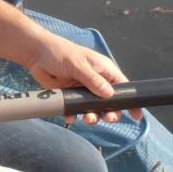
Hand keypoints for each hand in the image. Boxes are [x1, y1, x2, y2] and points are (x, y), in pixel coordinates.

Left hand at [25, 35, 142, 124]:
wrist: (35, 54)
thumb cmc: (59, 52)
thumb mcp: (78, 64)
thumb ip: (93, 80)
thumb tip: (109, 94)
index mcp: (103, 70)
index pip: (123, 87)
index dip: (131, 101)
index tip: (137, 116)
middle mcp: (96, 81)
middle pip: (110, 102)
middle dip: (111, 113)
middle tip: (108, 118)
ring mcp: (83, 90)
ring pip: (94, 109)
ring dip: (94, 116)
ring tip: (88, 119)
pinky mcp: (71, 96)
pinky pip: (76, 110)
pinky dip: (75, 115)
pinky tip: (70, 117)